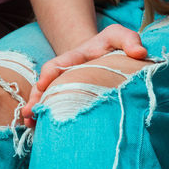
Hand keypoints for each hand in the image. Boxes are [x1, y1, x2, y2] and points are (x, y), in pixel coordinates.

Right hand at [21, 24, 148, 126]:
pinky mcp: (72, 99)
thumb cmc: (115, 44)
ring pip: (47, 99)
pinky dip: (48, 119)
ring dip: (37, 111)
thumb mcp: (121, 36)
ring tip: (31, 127)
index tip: (42, 84)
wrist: (110, 55)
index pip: (57, 65)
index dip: (49, 74)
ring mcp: (67, 87)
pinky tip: (42, 132)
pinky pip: (57, 108)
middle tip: (29, 114)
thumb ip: (130, 40)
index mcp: (75, 58)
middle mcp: (66, 74)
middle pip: (45, 85)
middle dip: (36, 98)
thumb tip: (139, 53)